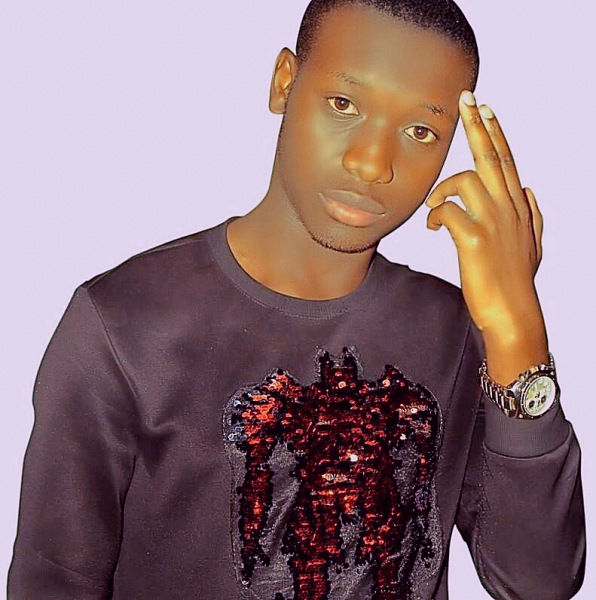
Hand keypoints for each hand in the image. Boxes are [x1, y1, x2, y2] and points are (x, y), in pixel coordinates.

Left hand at [425, 90, 548, 382]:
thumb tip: (530, 190)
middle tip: (465, 100)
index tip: (486, 108)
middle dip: (477, 125)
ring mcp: (494, 223)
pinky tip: (431, 227)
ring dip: (443, 188)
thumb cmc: (517, 281)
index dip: (495, 133)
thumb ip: (532, 215)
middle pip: (491, 157)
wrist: (514, 315)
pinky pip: (449, 211)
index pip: (506, 161)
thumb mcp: (532, 244)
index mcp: (518, 208)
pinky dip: (435, 214)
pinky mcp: (474, 241)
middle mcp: (509, 209)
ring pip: (467, 180)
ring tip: (434, 208)